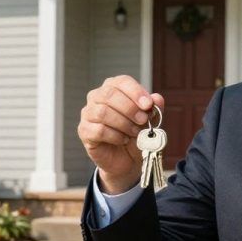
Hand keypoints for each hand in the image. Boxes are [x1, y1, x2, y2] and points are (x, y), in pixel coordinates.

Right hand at [77, 75, 164, 193]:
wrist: (126, 159)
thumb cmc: (135, 134)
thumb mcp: (149, 121)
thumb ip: (154, 108)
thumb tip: (157, 98)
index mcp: (113, 88)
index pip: (122, 81)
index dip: (136, 92)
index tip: (148, 105)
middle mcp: (97, 97)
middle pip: (110, 94)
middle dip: (130, 108)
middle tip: (143, 120)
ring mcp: (88, 113)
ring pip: (102, 112)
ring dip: (123, 123)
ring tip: (135, 132)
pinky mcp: (84, 131)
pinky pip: (98, 130)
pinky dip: (115, 136)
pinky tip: (123, 140)